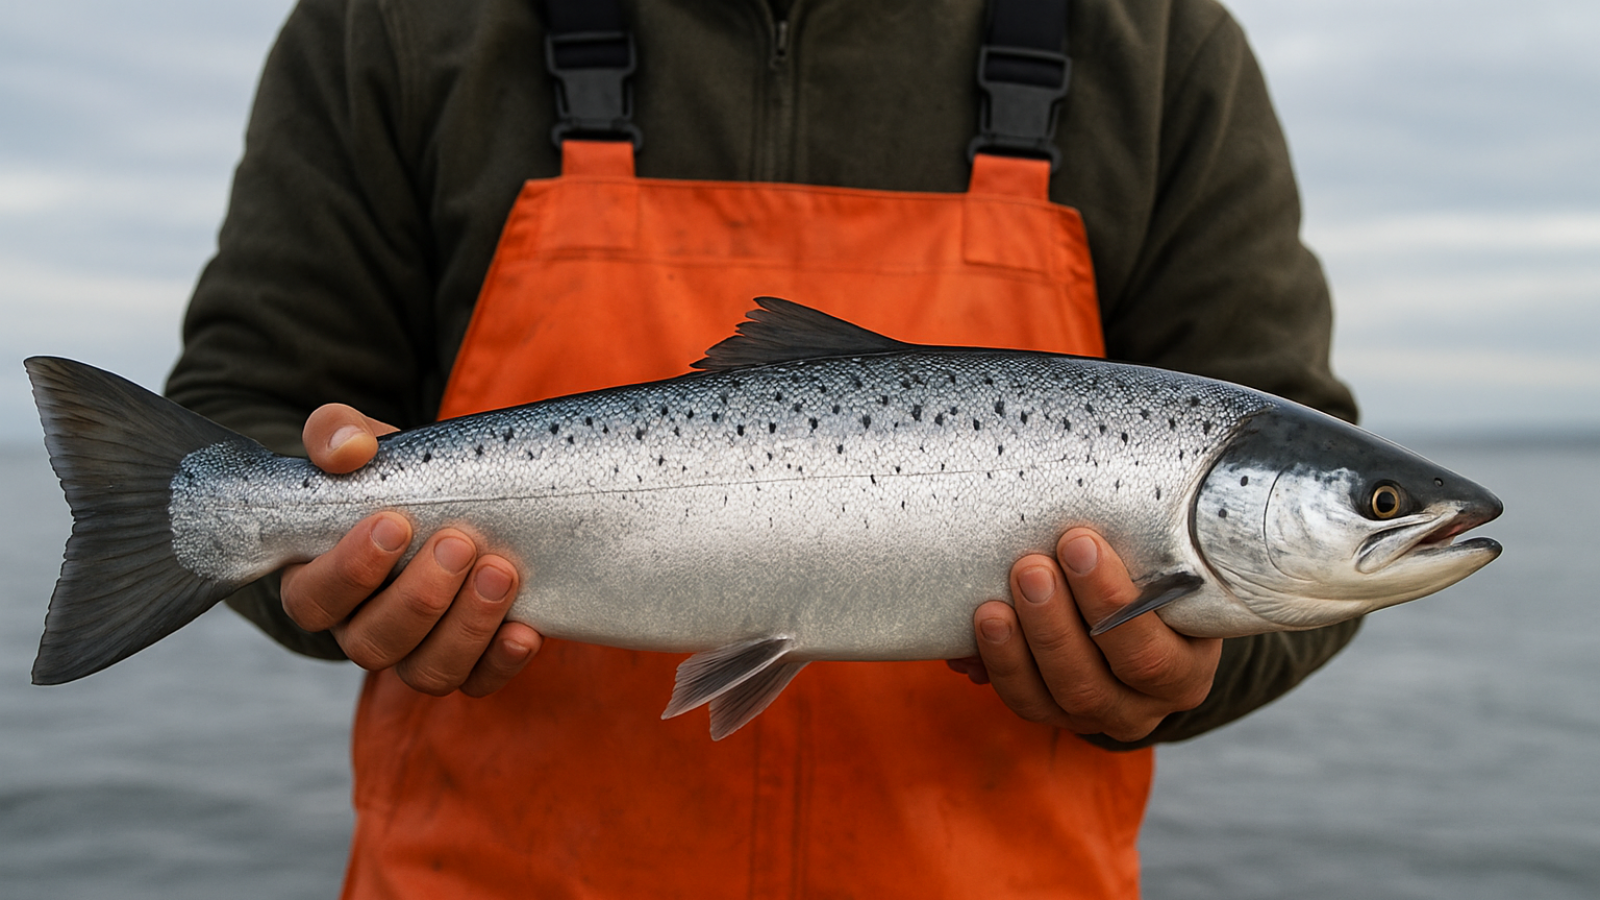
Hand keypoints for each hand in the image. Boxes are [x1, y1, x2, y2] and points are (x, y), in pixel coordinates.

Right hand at [279, 403, 541, 695]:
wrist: (449, 498)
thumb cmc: (389, 477)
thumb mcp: (359, 445)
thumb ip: (337, 435)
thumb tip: (348, 450)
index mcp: (318, 583)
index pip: (314, 599)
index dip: (350, 570)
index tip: (395, 522)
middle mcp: (361, 629)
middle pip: (373, 642)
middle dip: (420, 596)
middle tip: (459, 543)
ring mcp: (414, 652)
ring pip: (426, 670)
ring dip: (465, 627)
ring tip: (499, 572)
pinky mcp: (466, 663)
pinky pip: (478, 682)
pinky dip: (502, 661)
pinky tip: (526, 630)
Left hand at [949, 529, 1220, 742]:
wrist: (1147, 615)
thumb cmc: (1162, 579)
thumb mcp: (1173, 568)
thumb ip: (1148, 547)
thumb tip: (1098, 501)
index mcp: (1185, 670)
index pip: (1150, 654)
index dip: (1111, 602)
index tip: (1078, 543)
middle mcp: (1145, 704)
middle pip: (1093, 681)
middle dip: (1054, 624)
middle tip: (1030, 568)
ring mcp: (1099, 713)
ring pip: (1055, 696)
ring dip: (1019, 648)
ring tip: (993, 606)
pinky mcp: (1056, 714)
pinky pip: (1023, 700)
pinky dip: (997, 665)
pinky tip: (981, 626)